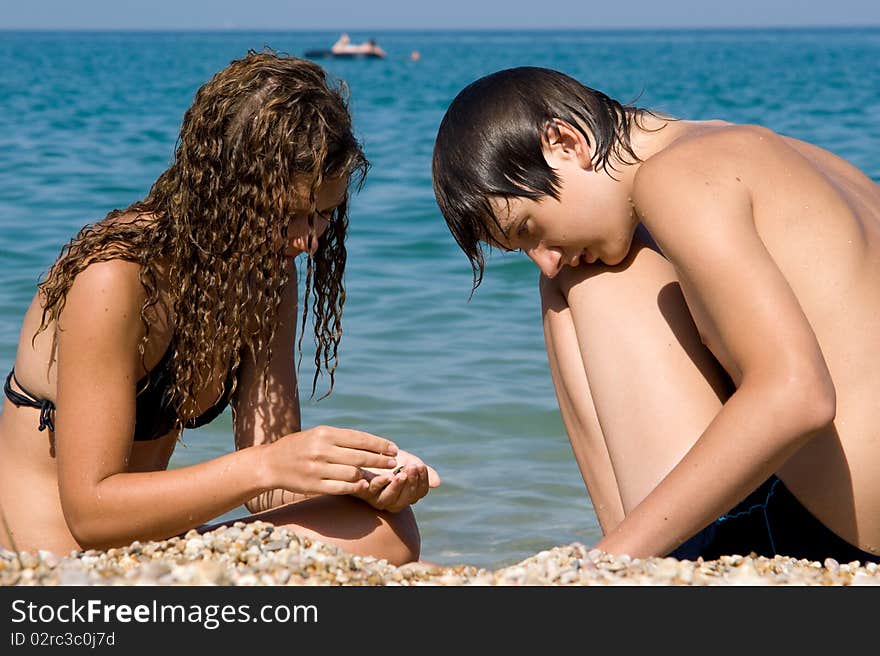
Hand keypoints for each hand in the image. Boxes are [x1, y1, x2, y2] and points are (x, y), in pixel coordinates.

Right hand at [263, 425, 398, 496]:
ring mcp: (317, 469)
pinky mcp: (314, 485)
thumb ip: (341, 439)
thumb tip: (372, 443)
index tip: (393, 448)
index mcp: (325, 433)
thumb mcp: (318, 435)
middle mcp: (322, 450)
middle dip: (380, 460)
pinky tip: (364, 485)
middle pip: (359, 456)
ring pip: (353, 473)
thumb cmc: (300, 447)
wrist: (271, 463)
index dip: (379, 444)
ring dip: (369, 474)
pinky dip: (355, 487)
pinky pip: (341, 488)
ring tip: (380, 475)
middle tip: (393, 462)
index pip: (359, 438)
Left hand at [353, 448, 440, 512]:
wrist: (368, 454)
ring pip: (388, 499)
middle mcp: (392, 501)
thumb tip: (437, 483)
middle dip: (410, 483)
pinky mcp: (361, 491)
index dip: (421, 480)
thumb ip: (422, 472)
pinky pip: (368, 492)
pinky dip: (376, 485)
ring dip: (395, 487)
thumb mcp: (409, 463)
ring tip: (399, 474)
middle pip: (404, 499)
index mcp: (407, 495)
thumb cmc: (391, 460)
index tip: (420, 466)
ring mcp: (376, 498)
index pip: (419, 492)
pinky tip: (384, 476)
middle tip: (412, 468)